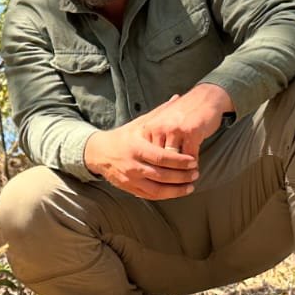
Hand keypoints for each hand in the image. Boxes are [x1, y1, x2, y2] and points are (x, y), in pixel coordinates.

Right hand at [83, 83, 233, 200]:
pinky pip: (150, 196)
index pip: (161, 158)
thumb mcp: (139, 123)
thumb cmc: (124, 136)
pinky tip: (178, 192)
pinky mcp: (129, 188)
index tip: (193, 161)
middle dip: (181, 176)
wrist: (99, 152)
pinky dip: (165, 195)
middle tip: (196, 174)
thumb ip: (160, 113)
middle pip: (161, 175)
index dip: (179, 162)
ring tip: (191, 186)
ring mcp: (130, 179)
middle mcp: (132, 165)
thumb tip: (177, 98)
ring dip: (176, 190)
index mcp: (136, 147)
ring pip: (156, 190)